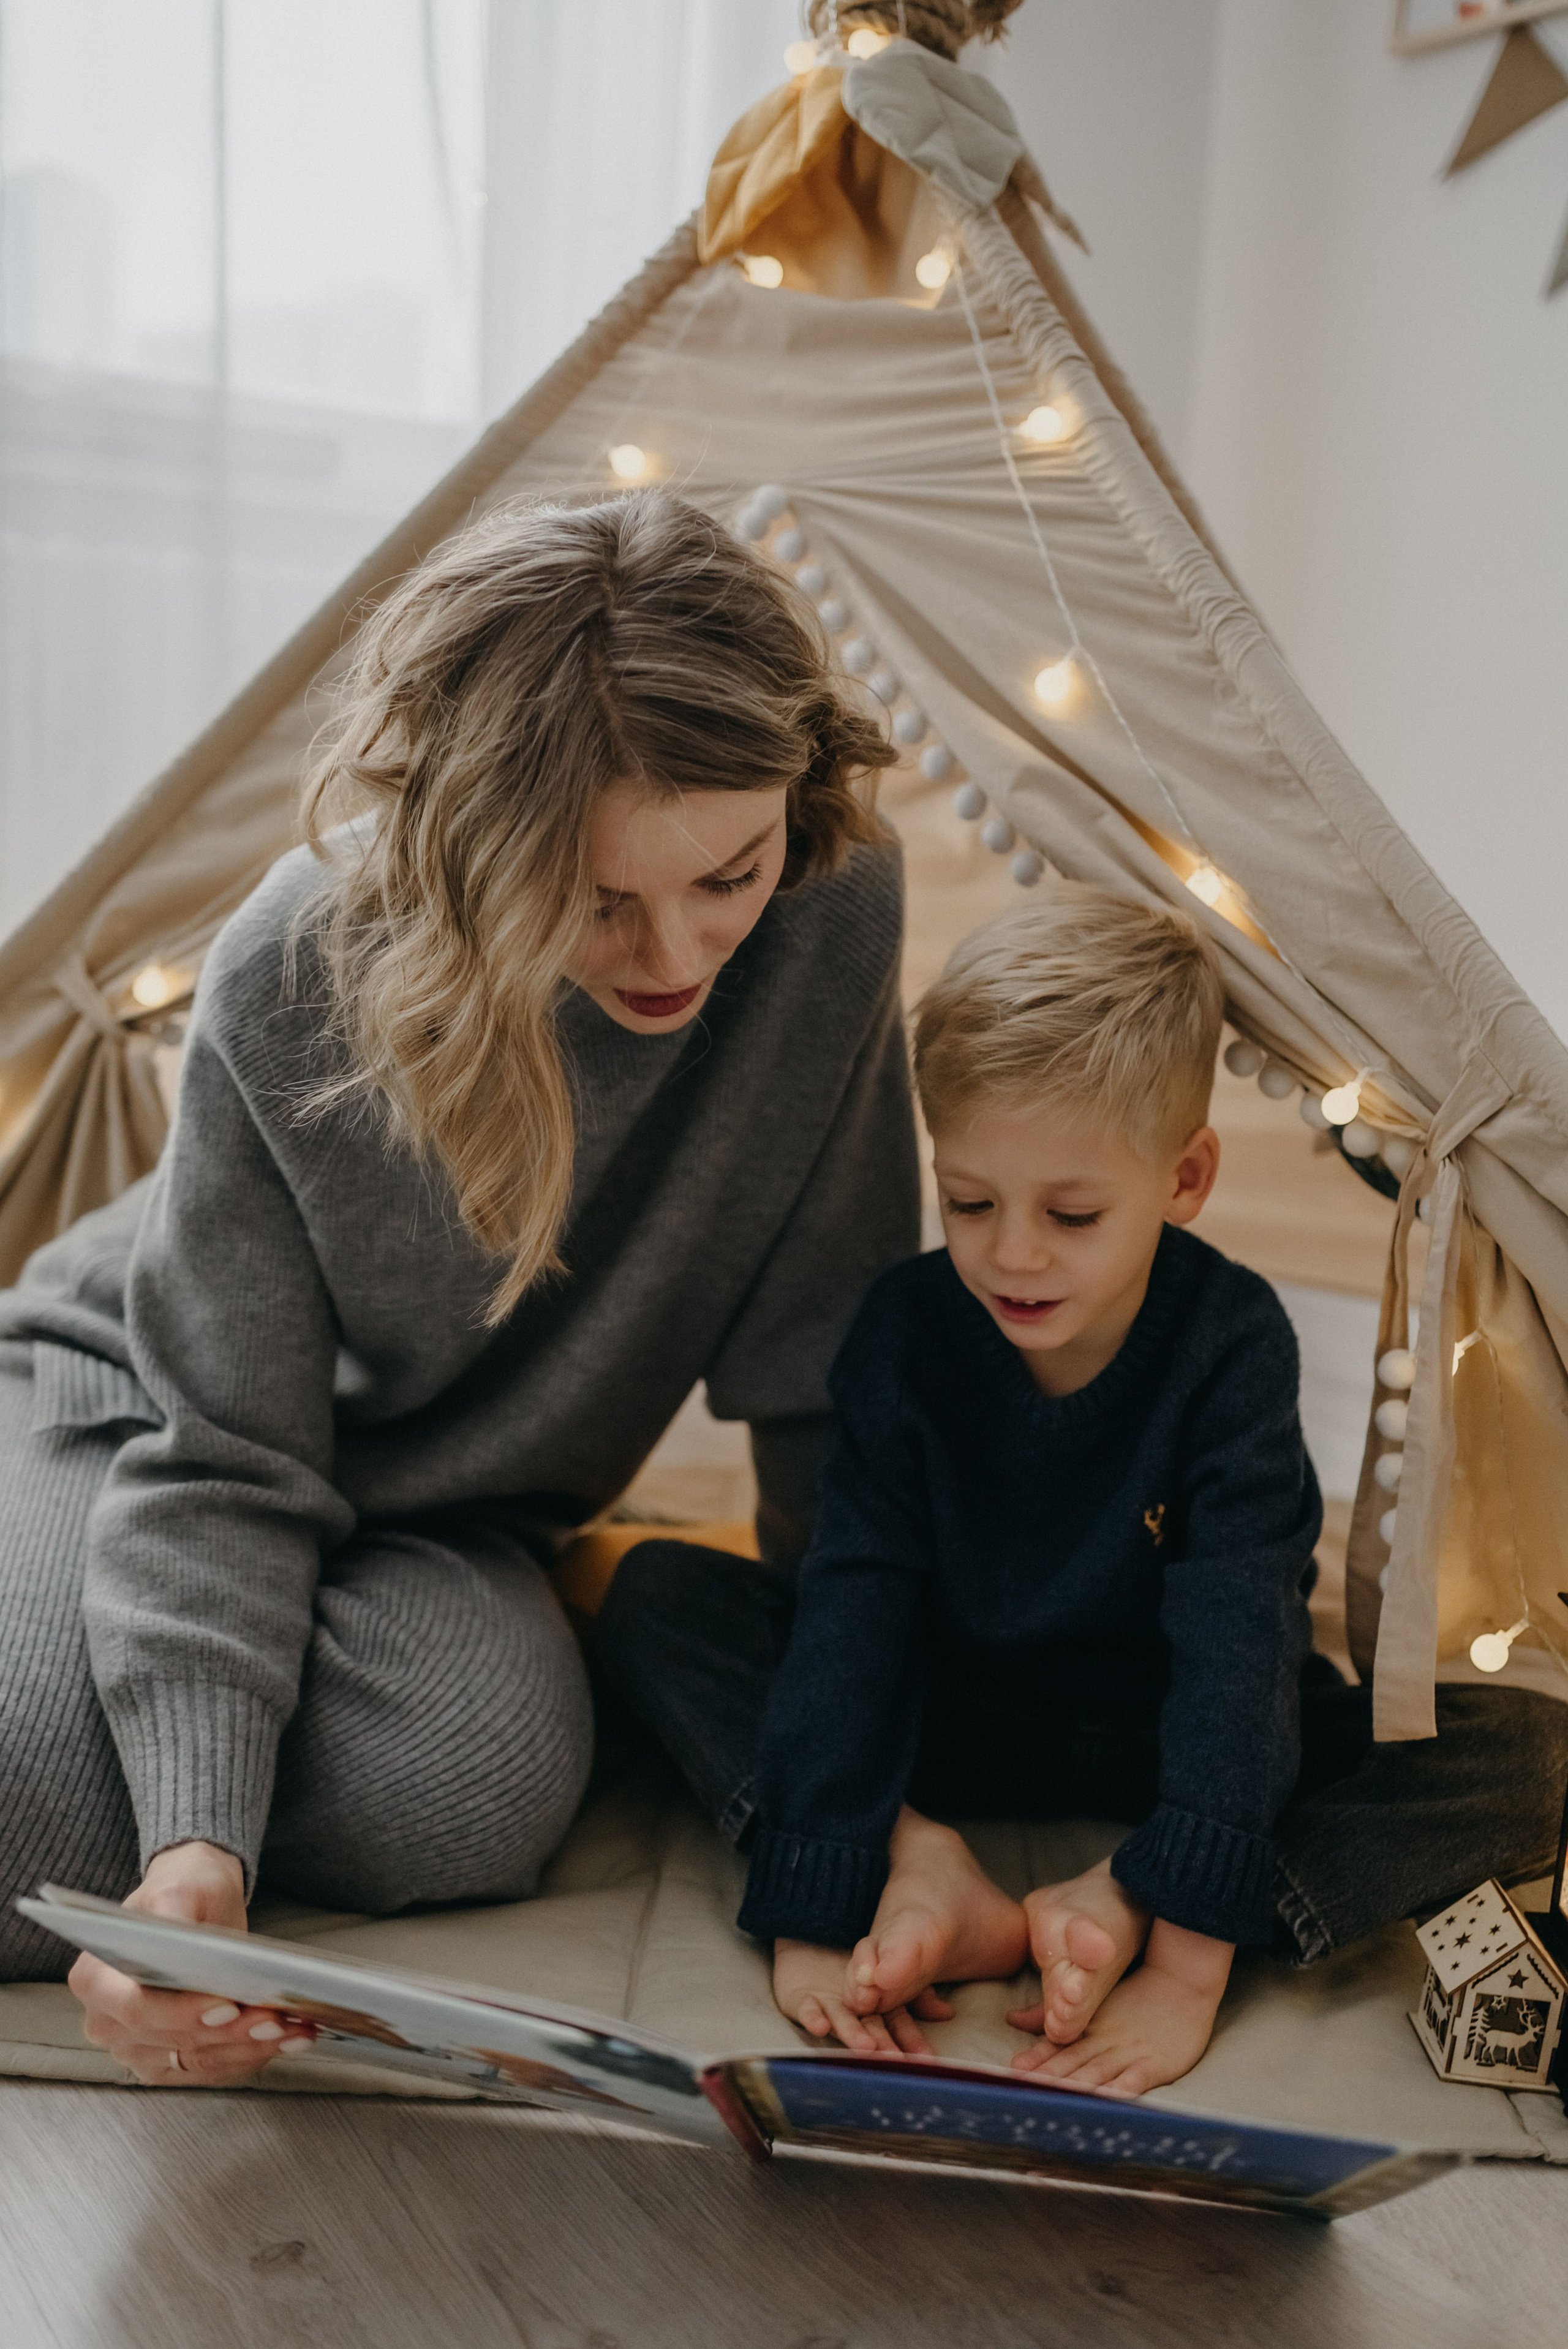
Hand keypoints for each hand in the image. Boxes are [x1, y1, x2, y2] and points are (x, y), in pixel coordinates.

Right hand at [69, 1841, 315, 2086]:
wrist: (195, 1904)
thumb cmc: (183, 1891)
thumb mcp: (178, 1889)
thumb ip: (175, 1917)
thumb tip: (184, 1946)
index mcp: (96, 1979)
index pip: (137, 2009)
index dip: (182, 2015)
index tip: (228, 2008)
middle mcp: (107, 2023)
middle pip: (171, 2042)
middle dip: (229, 2035)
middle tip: (275, 2019)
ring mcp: (137, 2048)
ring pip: (198, 2062)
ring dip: (249, 2049)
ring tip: (292, 2028)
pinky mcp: (169, 2062)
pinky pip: (212, 2068)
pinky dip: (251, 2055)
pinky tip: (287, 2039)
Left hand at [772, 1937, 935, 2054]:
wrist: (811, 1943)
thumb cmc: (855, 1964)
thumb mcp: (893, 1968)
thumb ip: (918, 1990)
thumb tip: (947, 2013)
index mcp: (877, 2011)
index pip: (898, 2029)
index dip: (911, 2044)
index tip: (927, 2061)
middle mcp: (854, 2016)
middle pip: (872, 2032)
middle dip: (883, 2047)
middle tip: (896, 2062)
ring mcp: (829, 2009)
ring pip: (843, 2023)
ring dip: (853, 2036)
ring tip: (865, 2047)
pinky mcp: (802, 2001)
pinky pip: (807, 2010)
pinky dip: (813, 2018)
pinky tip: (820, 2026)